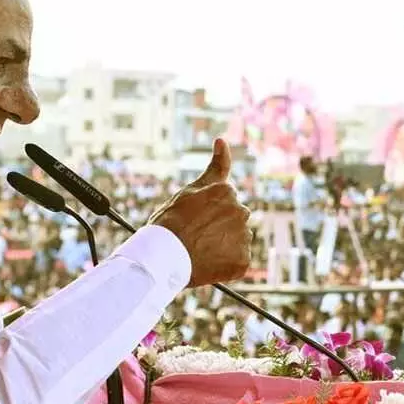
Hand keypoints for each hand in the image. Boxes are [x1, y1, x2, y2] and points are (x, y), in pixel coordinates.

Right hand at [149, 138, 251, 286]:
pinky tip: (209, 264)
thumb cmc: (170, 222)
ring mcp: (243, 237)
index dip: (208, 212)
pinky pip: (239, 261)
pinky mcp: (243, 261)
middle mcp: (240, 212)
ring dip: (225, 245)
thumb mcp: (190, 190)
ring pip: (238, 240)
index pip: (225, 202)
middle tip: (195, 237)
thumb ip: (215, 167)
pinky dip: (227, 264)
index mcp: (227, 192)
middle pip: (234, 220)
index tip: (196, 221)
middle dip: (220, 227)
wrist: (160, 258)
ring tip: (200, 251)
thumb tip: (222, 139)